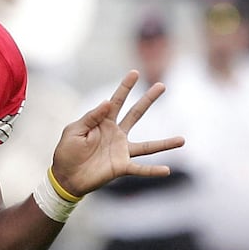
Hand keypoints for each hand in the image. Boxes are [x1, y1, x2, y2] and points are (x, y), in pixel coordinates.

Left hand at [50, 71, 183, 196]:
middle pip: (136, 114)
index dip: (125, 87)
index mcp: (103, 122)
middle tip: (162, 85)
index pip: (116, 101)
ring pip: (148, 146)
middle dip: (148, 100)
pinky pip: (140, 168)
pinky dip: (153, 170)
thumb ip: (90, 117)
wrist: (65, 177)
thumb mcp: (73, 131)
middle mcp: (116, 134)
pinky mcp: (121, 166)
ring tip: (183, 140)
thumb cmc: (67, 152)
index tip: (134, 72)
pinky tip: (167, 170)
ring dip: (165, 143)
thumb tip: (107, 101)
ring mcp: (121, 150)